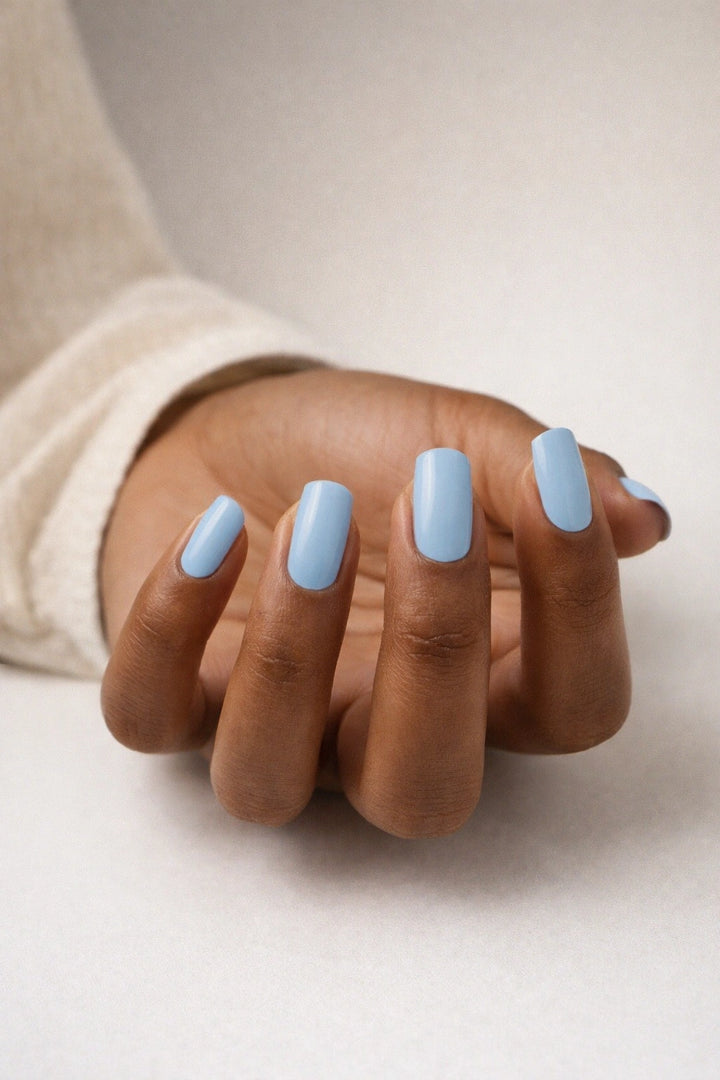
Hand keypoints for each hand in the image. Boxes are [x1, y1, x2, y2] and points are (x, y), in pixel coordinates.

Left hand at [100, 368, 668, 836]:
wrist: (234, 430)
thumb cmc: (360, 448)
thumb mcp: (456, 435)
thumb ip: (538, 477)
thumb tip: (641, 517)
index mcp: (482, 678)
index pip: (571, 707)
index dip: (582, 606)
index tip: (557, 480)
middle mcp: (377, 729)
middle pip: (423, 791)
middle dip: (435, 650)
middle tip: (433, 505)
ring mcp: (269, 726)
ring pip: (267, 782)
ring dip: (295, 648)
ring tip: (313, 515)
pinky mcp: (169, 698)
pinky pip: (149, 716)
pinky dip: (171, 624)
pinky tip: (214, 526)